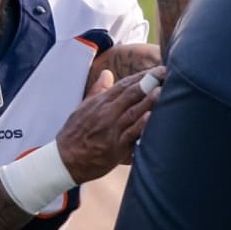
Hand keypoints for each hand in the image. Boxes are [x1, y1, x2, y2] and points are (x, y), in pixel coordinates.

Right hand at [56, 67, 164, 181]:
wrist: (65, 160)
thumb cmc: (75, 133)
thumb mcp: (83, 108)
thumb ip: (98, 90)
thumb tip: (107, 73)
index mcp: (100, 103)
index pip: (124, 85)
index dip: (141, 76)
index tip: (157, 69)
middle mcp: (106, 113)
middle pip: (130, 94)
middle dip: (149, 82)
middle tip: (166, 73)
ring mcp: (111, 130)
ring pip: (132, 112)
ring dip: (148, 100)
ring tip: (161, 89)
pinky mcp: (115, 148)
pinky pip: (130, 135)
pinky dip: (140, 126)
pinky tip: (150, 117)